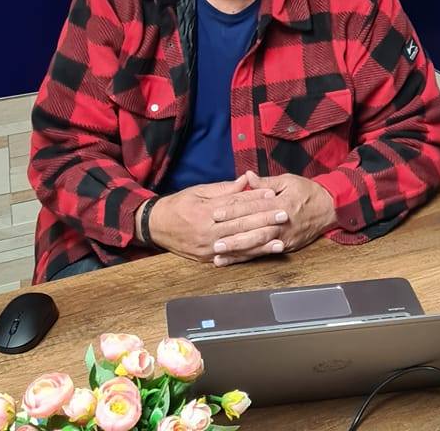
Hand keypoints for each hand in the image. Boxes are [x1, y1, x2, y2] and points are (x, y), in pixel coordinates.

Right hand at [146, 175, 285, 262]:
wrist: (156, 226)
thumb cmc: (178, 205)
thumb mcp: (198, 191)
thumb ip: (224, 189)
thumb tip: (247, 181)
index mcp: (205, 212)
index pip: (236, 205)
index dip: (255, 200)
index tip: (272, 194)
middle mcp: (208, 232)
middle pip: (241, 225)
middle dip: (264, 220)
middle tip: (283, 214)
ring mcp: (208, 248)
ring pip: (240, 244)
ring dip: (262, 242)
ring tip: (280, 239)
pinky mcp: (208, 260)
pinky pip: (233, 257)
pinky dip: (250, 255)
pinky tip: (263, 252)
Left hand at [210, 171, 336, 265]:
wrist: (330, 208)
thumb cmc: (307, 192)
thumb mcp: (288, 180)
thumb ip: (266, 182)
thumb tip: (247, 177)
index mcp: (280, 203)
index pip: (253, 207)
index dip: (234, 210)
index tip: (217, 213)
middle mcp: (281, 223)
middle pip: (254, 230)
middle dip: (233, 237)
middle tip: (214, 241)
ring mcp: (284, 237)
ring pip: (258, 245)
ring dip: (238, 251)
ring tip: (219, 255)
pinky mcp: (286, 246)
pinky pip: (264, 253)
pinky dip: (248, 258)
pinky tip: (234, 261)